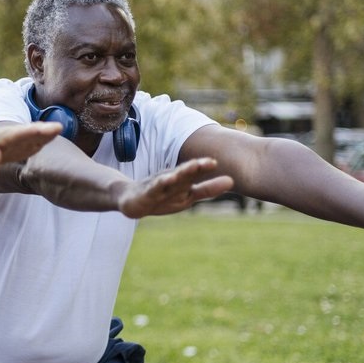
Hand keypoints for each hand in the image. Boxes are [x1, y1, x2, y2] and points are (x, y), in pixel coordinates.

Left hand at [0, 122, 61, 177]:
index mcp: (0, 138)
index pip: (17, 134)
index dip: (29, 132)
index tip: (39, 130)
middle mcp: (12, 136)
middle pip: (29, 132)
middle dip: (43, 130)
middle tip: (58, 127)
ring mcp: (18, 140)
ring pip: (34, 135)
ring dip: (46, 133)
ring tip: (59, 128)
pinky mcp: (22, 145)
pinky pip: (34, 141)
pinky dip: (44, 138)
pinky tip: (53, 135)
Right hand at [115, 157, 233, 218]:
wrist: (131, 200)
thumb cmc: (163, 196)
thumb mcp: (188, 195)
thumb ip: (208, 189)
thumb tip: (232, 180)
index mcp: (183, 182)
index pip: (196, 174)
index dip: (205, 168)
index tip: (217, 162)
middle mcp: (172, 181)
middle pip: (185, 174)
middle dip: (197, 168)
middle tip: (211, 162)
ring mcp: (158, 187)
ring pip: (171, 179)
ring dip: (181, 173)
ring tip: (192, 168)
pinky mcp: (146, 194)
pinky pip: (154, 189)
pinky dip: (160, 184)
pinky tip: (167, 180)